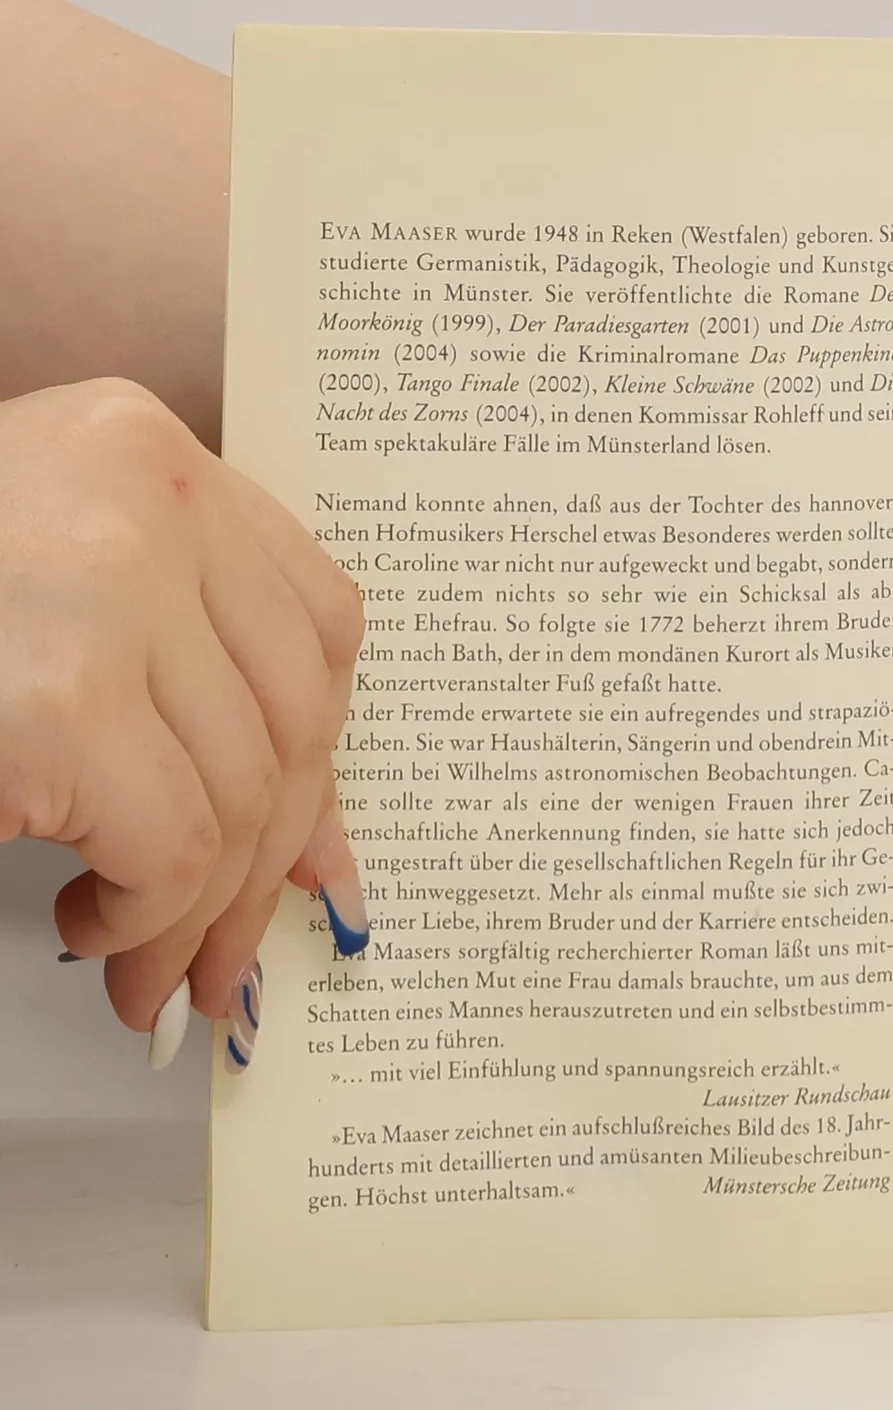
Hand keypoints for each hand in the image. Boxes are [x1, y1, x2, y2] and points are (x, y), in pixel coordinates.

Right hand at [0, 379, 368, 1061]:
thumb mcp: (57, 589)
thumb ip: (179, 662)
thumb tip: (307, 841)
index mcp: (137, 448)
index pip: (315, 616)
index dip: (322, 750)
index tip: (309, 845)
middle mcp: (142, 496)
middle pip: (295, 713)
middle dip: (271, 860)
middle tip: (230, 949)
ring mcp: (103, 590)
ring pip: (242, 794)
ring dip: (200, 913)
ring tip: (146, 962)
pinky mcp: (53, 702)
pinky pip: (174, 848)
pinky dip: (143, 917)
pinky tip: (86, 921)